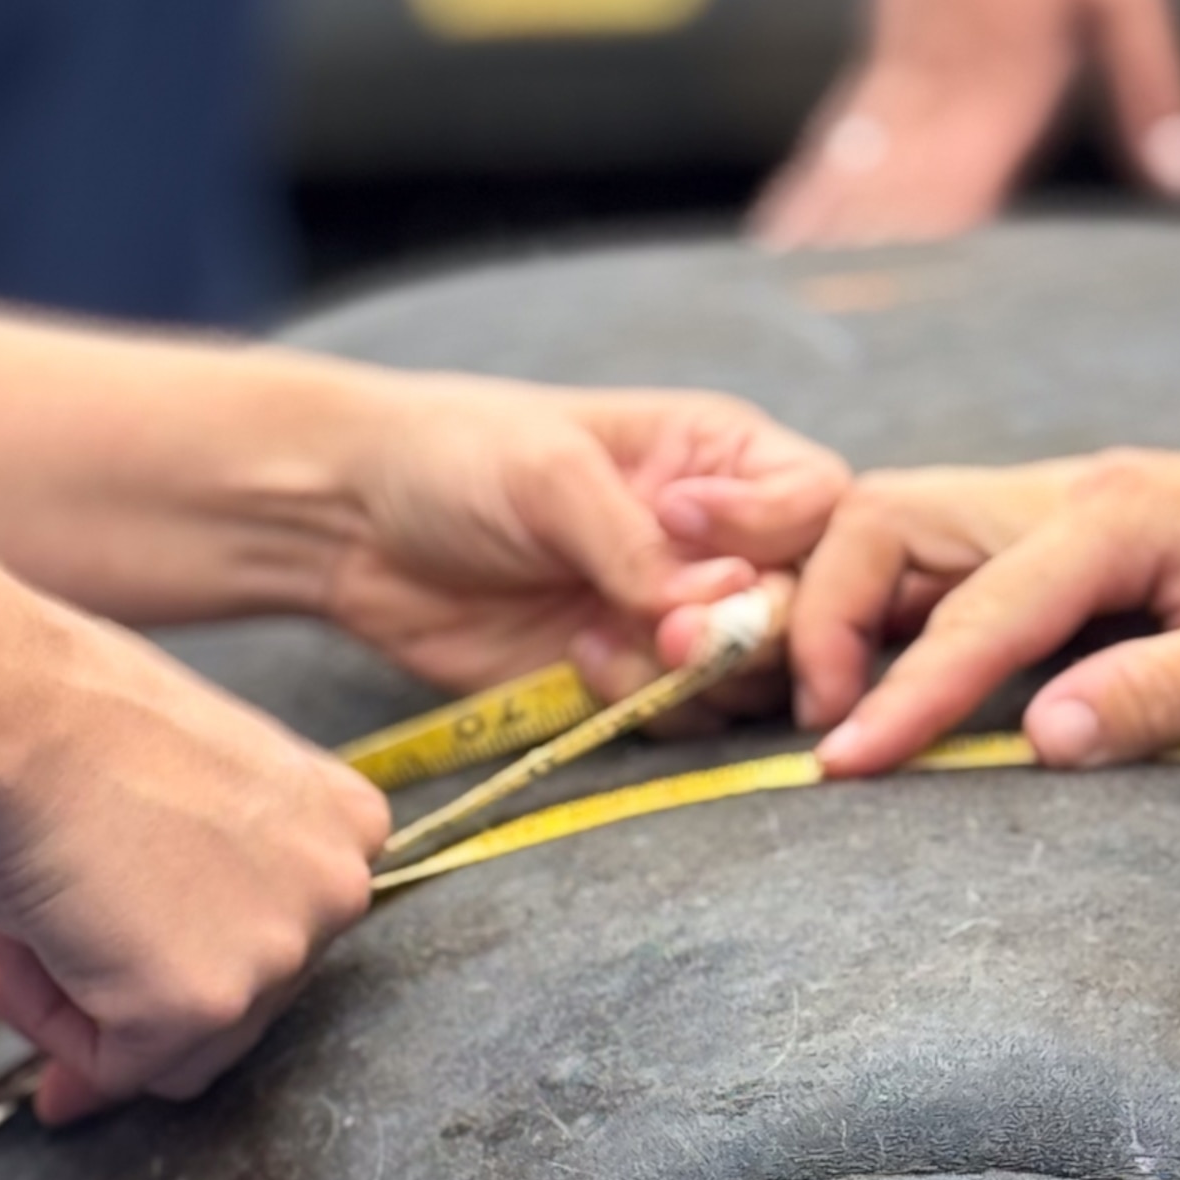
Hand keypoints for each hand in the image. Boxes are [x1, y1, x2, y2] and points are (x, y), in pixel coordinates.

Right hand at [0, 603, 388, 1126]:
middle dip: (126, 989)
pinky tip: (6, 953)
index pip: (279, 933)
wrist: (4, 710)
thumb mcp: (182, 789)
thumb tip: (164, 981)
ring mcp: (277, 953)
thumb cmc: (65, 719)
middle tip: (23, 954)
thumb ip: (200, 877)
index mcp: (346, 826)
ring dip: (83, 1007)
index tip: (111, 949)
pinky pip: (120, 1065)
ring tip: (6, 943)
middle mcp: (338, 892)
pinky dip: (50, 1023)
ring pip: (183, 1048)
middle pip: (239, 1001)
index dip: (179, 948)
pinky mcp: (204, 1003)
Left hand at [315, 378, 848, 705]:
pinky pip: (687, 721)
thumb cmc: (455, 458)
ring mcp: (682, 619)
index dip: (789, 543)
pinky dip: (643, 707)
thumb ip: (637, 540)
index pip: (823, 506)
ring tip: (600, 643)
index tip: (713, 558)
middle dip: (742, 636)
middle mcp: (722, 542)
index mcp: (722, 461)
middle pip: (805, 609)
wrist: (356, 527)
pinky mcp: (637, 682)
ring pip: (753, 680)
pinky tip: (575, 663)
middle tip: (668, 638)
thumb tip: (715, 602)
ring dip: (686, 680)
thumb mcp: (551, 474)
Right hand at [792, 442, 1179, 773]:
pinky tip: (890, 675)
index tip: (841, 768)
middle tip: (829, 730)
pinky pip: (943, 555)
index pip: (974, 614)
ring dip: (850, 607)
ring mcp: (1059, 504)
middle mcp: (1068, 493)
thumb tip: (1042, 740)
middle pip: (887, 520)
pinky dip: (891, 606)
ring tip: (843, 711)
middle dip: (829, 616)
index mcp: (1115, 520)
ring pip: (901, 526)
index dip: (900, 698)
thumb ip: (1156, 698)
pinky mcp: (1063, 532)